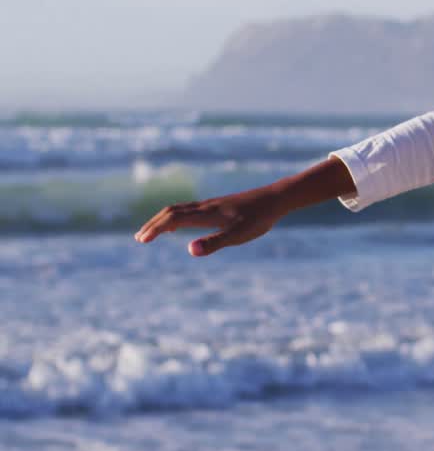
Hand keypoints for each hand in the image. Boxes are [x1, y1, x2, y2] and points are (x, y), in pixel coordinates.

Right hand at [133, 186, 285, 255]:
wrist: (275, 199)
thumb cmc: (258, 218)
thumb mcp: (238, 235)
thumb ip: (214, 243)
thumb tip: (190, 251)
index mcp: (206, 214)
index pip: (173, 219)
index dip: (155, 229)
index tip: (142, 240)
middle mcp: (205, 207)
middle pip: (171, 212)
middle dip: (154, 224)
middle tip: (139, 238)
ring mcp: (211, 205)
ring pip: (180, 209)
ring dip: (163, 220)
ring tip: (153, 232)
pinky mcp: (219, 206)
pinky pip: (190, 209)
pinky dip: (176, 216)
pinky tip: (181, 225)